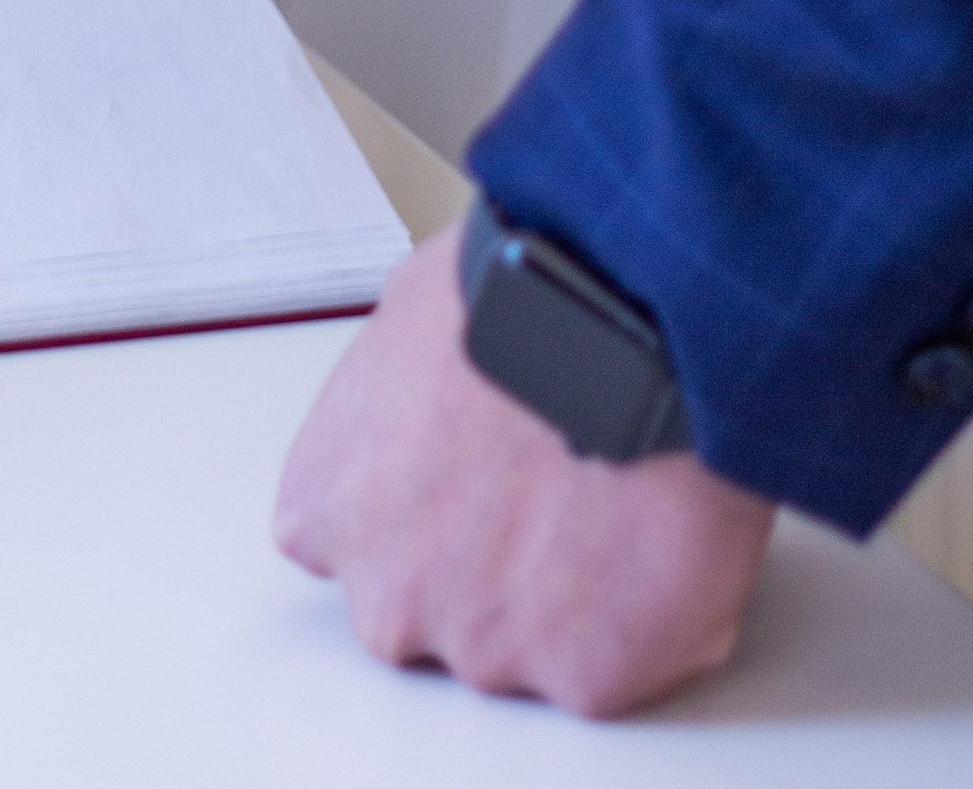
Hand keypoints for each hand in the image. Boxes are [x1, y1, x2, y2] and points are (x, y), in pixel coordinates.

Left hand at [275, 227, 775, 714]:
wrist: (624, 327)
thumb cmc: (516, 299)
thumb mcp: (403, 323)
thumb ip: (387, 406)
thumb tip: (417, 407)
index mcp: (327, 505)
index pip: (340, 541)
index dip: (404, 512)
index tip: (448, 483)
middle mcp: (389, 596)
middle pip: (420, 610)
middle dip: (469, 568)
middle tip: (533, 496)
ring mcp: (486, 649)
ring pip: (518, 647)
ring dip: (555, 597)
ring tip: (606, 498)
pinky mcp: (585, 679)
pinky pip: (607, 663)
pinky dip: (635, 619)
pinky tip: (652, 535)